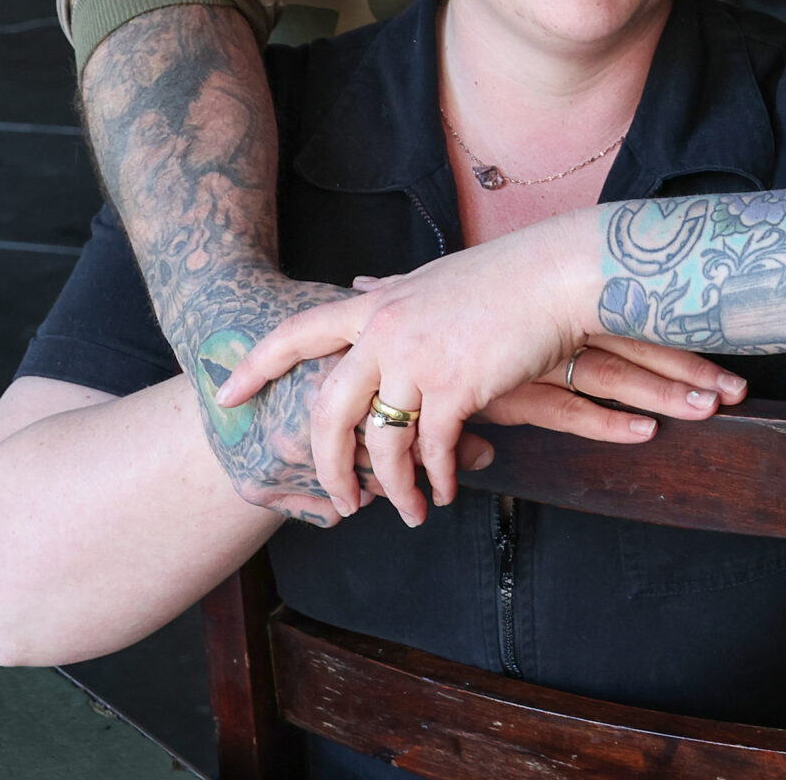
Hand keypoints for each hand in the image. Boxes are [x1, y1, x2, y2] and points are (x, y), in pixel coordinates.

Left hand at [219, 221, 744, 524]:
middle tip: (341, 503)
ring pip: (382, 443)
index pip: (297, 333)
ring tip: (411, 511)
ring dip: (393, 488)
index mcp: (375, 303)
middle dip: (328, 466)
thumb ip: (389, 289)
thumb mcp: (432, 278)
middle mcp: (384, 331)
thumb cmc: (504, 276)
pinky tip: (446, 492)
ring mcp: (416, 359)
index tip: (225, 396)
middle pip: (329, 410)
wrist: (559, 274)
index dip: (257, 365)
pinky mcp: (455, 386)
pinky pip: (432, 451)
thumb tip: (358, 279)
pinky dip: (437, 479)